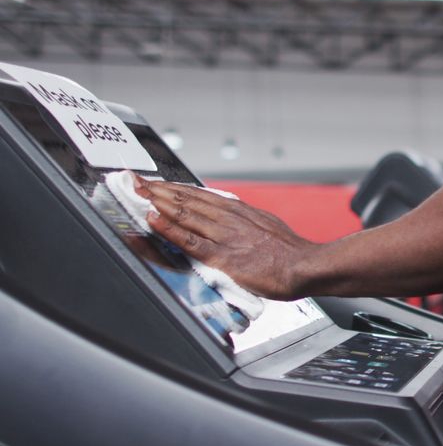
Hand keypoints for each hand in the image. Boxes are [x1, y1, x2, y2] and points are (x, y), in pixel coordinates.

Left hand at [134, 176, 317, 300]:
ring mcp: (223, 236)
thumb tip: (234, 216)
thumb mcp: (268, 225)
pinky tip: (152, 218)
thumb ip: (247, 221)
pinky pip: (188, 240)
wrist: (304, 266)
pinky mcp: (221, 257)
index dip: (174, 188)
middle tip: (134, 180)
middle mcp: (228, 218)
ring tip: (136, 192)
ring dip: (157, 201)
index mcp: (239, 212)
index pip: (199, 195)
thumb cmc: (290, 253)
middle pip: (186, 199)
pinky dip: (168, 227)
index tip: (155, 182)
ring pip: (183, 214)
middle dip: (158, 189)